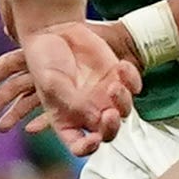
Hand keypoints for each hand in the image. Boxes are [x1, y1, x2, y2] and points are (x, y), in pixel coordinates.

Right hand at [0, 20, 141, 153]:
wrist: (54, 30)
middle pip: (107, 132)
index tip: (93, 139)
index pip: (79, 145)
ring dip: (123, 101)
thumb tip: (96, 119)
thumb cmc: (43, 58)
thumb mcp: (50, 83)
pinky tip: (120, 66)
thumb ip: (73, 103)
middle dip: (112, 128)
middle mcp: (87, 110)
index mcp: (66, 118)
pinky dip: (131, 78)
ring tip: (114, 84)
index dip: (88, 148)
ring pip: (125, 111)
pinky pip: (134, 86)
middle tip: (110, 115)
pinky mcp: (117, 77)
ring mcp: (104, 95)